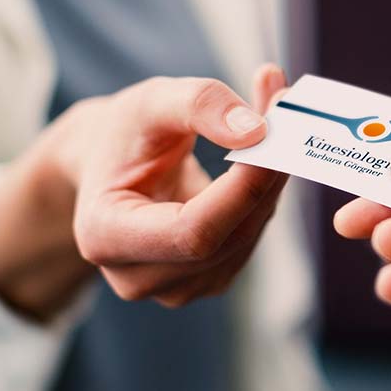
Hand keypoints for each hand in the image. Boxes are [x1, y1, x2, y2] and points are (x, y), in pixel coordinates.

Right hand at [0, 66, 287, 317]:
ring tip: (273, 123)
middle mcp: (137, 277)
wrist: (112, 166)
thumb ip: (197, 105)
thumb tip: (256, 132)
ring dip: (271, 180)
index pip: (192, 232)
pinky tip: (260, 158)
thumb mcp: (149, 102)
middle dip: (264, 176)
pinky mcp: (208, 279)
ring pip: (247, 236)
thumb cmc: (124, 135)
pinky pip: (251, 235)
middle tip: (286, 114)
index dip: (243, 190)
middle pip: (227, 237)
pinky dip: (265, 193)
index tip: (273, 137)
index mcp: (104, 236)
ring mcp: (177, 288)